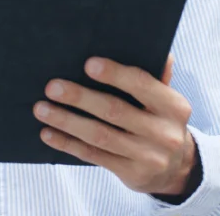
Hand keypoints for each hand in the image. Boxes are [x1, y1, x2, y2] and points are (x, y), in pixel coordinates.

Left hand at [33, 54, 199, 196]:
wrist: (178, 168)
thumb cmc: (160, 120)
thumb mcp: (166, 99)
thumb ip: (155, 74)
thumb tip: (146, 44)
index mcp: (174, 106)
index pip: (142, 84)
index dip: (115, 74)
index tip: (88, 64)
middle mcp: (164, 132)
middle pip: (115, 111)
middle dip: (80, 98)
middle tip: (52, 87)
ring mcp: (149, 156)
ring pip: (100, 136)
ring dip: (66, 121)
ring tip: (41, 109)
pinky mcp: (132, 174)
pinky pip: (94, 156)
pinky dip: (68, 143)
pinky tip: (48, 133)